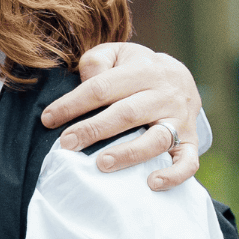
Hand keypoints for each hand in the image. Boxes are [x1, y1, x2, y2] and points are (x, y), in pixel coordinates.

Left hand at [41, 41, 202, 190]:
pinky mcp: (191, 142)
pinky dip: (173, 174)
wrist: (181, 79)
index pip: (103, 86)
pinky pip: (188, 161)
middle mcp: (164, 95)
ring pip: (157, 139)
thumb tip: (85, 80)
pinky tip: (152, 183)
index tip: (48, 119)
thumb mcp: (117, 55)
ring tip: (101, 164)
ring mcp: (181, 120)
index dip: (73, 103)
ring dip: (128, 153)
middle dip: (94, 130)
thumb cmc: (136, 70)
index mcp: (143, 70)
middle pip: (127, 113)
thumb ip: (97, 61)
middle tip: (67, 144)